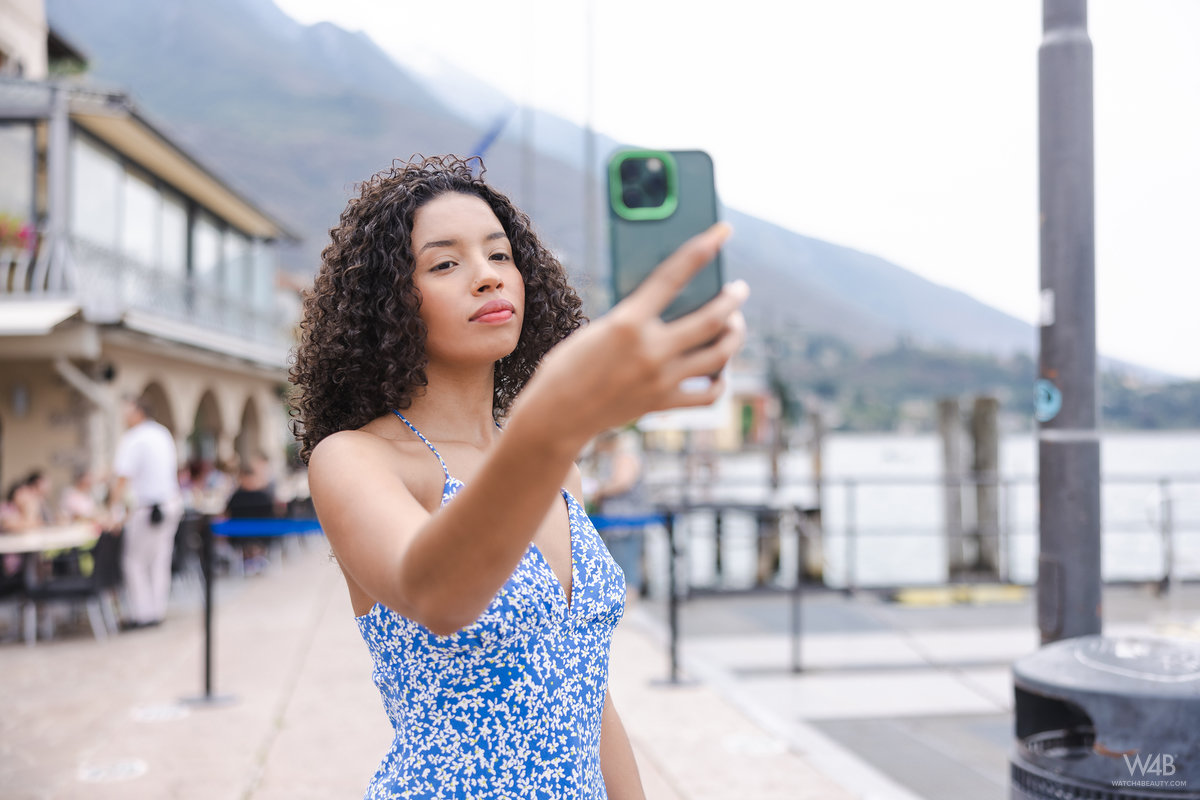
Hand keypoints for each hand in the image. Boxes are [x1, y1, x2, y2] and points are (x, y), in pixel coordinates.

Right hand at [516, 223, 747, 451]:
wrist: (557, 414)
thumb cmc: (569, 365)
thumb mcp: (598, 330)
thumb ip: (634, 319)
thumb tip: (673, 311)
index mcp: (627, 322)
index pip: (673, 276)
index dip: (702, 248)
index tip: (723, 231)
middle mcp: (649, 350)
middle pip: (711, 320)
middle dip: (732, 300)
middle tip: (739, 289)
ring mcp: (660, 380)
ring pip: (719, 355)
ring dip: (734, 335)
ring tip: (735, 324)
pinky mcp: (663, 404)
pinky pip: (708, 394)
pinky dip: (720, 381)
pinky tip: (719, 370)